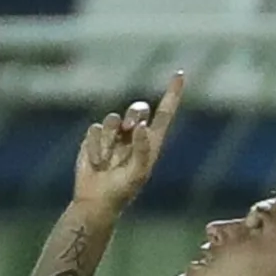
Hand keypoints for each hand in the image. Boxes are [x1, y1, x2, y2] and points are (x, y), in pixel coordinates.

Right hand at [73, 72, 183, 213]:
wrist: (95, 201)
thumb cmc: (122, 191)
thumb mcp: (137, 174)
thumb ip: (142, 150)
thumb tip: (141, 127)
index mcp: (151, 142)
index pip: (164, 113)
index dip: (172, 93)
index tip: (179, 74)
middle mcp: (134, 135)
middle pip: (138, 108)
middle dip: (134, 113)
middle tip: (129, 126)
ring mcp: (114, 135)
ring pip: (113, 118)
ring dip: (110, 140)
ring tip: (107, 162)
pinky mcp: (96, 138)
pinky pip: (96, 129)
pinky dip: (96, 146)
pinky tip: (97, 163)